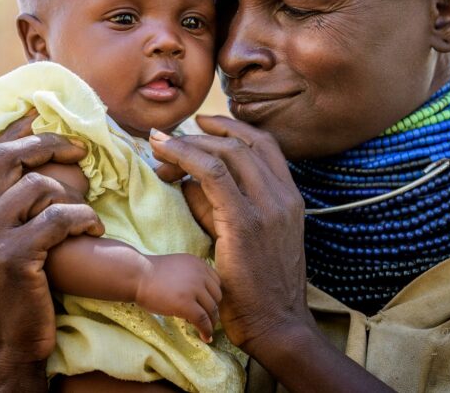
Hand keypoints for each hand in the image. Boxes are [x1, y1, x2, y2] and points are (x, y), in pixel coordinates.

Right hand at [0, 112, 103, 391]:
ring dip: (71, 193)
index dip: (15, 131)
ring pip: (36, 186)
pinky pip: (59, 217)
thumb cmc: (5, 298)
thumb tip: (11, 166)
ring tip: (87, 208)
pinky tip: (95, 227)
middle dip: (46, 144)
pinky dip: (83, 216)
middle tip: (79, 148)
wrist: (2, 352)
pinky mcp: (13, 257)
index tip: (42, 116)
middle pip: (6, 158)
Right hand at [133, 253, 221, 342]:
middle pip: (217, 296)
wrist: (136, 275)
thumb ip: (192, 277)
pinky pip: (203, 320)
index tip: (207, 306)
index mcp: (198, 264)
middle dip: (212, 309)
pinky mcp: (187, 304)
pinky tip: (205, 337)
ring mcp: (194, 289)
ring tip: (204, 329)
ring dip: (210, 322)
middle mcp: (200, 274)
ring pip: (211, 309)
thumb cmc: (151, 274)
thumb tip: (201, 298)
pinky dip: (206, 330)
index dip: (213, 296)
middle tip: (205, 319)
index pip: (216, 282)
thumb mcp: (178, 268)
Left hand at [150, 116, 310, 354]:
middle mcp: (283, 196)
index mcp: (290, 197)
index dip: (231, 127)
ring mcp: (269, 207)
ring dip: (188, 144)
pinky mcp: (246, 222)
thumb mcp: (245, 237)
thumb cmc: (256, 288)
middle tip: (167, 143)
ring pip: (226, 153)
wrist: (276, 325)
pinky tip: (165, 157)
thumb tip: (188, 180)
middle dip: (200, 136)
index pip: (264, 144)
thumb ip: (220, 205)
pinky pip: (212, 175)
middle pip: (241, 143)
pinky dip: (186, 157)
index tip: (202, 124)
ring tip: (159, 148)